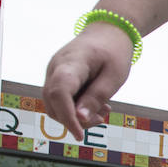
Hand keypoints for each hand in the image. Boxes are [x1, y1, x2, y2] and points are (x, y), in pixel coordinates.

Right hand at [42, 23, 133, 140]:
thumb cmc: (114, 52)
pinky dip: (75, 108)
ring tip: (103, 110)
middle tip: (103, 117)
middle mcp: (56, 67)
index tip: (79, 135)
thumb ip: (96, 97)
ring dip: (76, 116)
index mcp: (72, 63)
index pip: (59, 93)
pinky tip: (96, 105)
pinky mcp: (56, 77)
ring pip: (54, 104)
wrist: (107, 31)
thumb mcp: (114, 77)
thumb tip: (79, 119)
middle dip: (74, 120)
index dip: (66, 116)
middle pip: (53, 103)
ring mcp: (53, 72)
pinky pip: (59, 99)